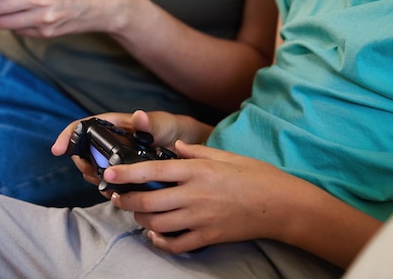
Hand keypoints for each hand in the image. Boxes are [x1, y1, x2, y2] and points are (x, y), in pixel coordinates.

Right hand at [51, 110, 212, 192]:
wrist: (185, 146)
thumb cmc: (171, 128)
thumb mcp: (163, 124)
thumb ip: (150, 122)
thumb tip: (139, 116)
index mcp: (112, 124)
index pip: (82, 126)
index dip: (67, 137)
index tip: (57, 150)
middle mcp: (108, 140)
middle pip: (82, 152)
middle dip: (83, 164)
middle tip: (96, 174)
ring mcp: (113, 157)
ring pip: (92, 168)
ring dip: (94, 178)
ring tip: (109, 183)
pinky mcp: (122, 172)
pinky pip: (106, 180)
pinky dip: (107, 187)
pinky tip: (116, 193)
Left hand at [106, 142, 305, 253]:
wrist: (282, 205)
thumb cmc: (256, 176)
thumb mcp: (226, 156)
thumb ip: (197, 152)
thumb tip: (178, 147)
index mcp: (197, 171)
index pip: (154, 171)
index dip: (127, 173)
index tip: (110, 173)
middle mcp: (195, 195)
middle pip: (148, 201)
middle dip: (127, 200)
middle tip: (118, 197)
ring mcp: (200, 218)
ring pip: (157, 224)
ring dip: (140, 219)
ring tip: (137, 213)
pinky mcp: (208, 236)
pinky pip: (176, 244)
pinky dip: (160, 241)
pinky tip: (155, 234)